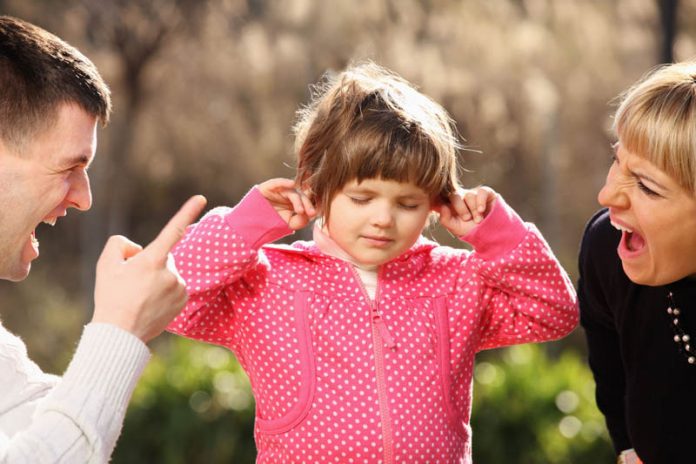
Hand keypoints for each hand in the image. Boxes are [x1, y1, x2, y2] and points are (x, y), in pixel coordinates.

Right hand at [91, 195, 206, 342]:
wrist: (121, 333)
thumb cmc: (111, 296)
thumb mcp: (105, 264)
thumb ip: (120, 243)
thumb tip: (139, 249)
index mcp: (153, 260)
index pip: (173, 230)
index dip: (187, 212)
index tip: (201, 198)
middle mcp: (171, 272)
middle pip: (162, 256)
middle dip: (150, 262)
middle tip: (131, 283)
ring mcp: (179, 287)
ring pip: (168, 272)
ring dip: (157, 278)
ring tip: (139, 295)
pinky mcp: (184, 300)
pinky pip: (174, 286)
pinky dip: (164, 290)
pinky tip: (150, 303)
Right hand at [258, 178, 316, 229]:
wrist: (253, 223)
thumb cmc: (272, 223)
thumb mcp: (288, 224)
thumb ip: (300, 221)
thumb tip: (309, 215)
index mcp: (296, 202)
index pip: (307, 200)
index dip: (312, 205)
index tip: (316, 213)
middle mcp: (289, 194)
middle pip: (302, 195)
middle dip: (307, 204)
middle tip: (311, 213)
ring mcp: (280, 190)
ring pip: (293, 192)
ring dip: (298, 200)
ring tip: (300, 211)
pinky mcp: (269, 187)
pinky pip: (278, 182)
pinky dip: (285, 182)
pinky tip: (292, 184)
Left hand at [437, 186, 496, 236]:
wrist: (490, 234)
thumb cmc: (471, 230)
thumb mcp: (456, 228)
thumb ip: (445, 219)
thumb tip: (443, 206)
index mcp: (451, 204)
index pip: (443, 198)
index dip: (444, 204)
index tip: (449, 214)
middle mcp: (461, 196)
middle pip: (455, 195)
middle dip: (461, 209)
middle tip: (467, 219)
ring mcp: (473, 193)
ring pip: (469, 195)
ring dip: (473, 209)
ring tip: (478, 220)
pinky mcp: (486, 192)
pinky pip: (481, 191)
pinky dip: (481, 201)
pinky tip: (481, 210)